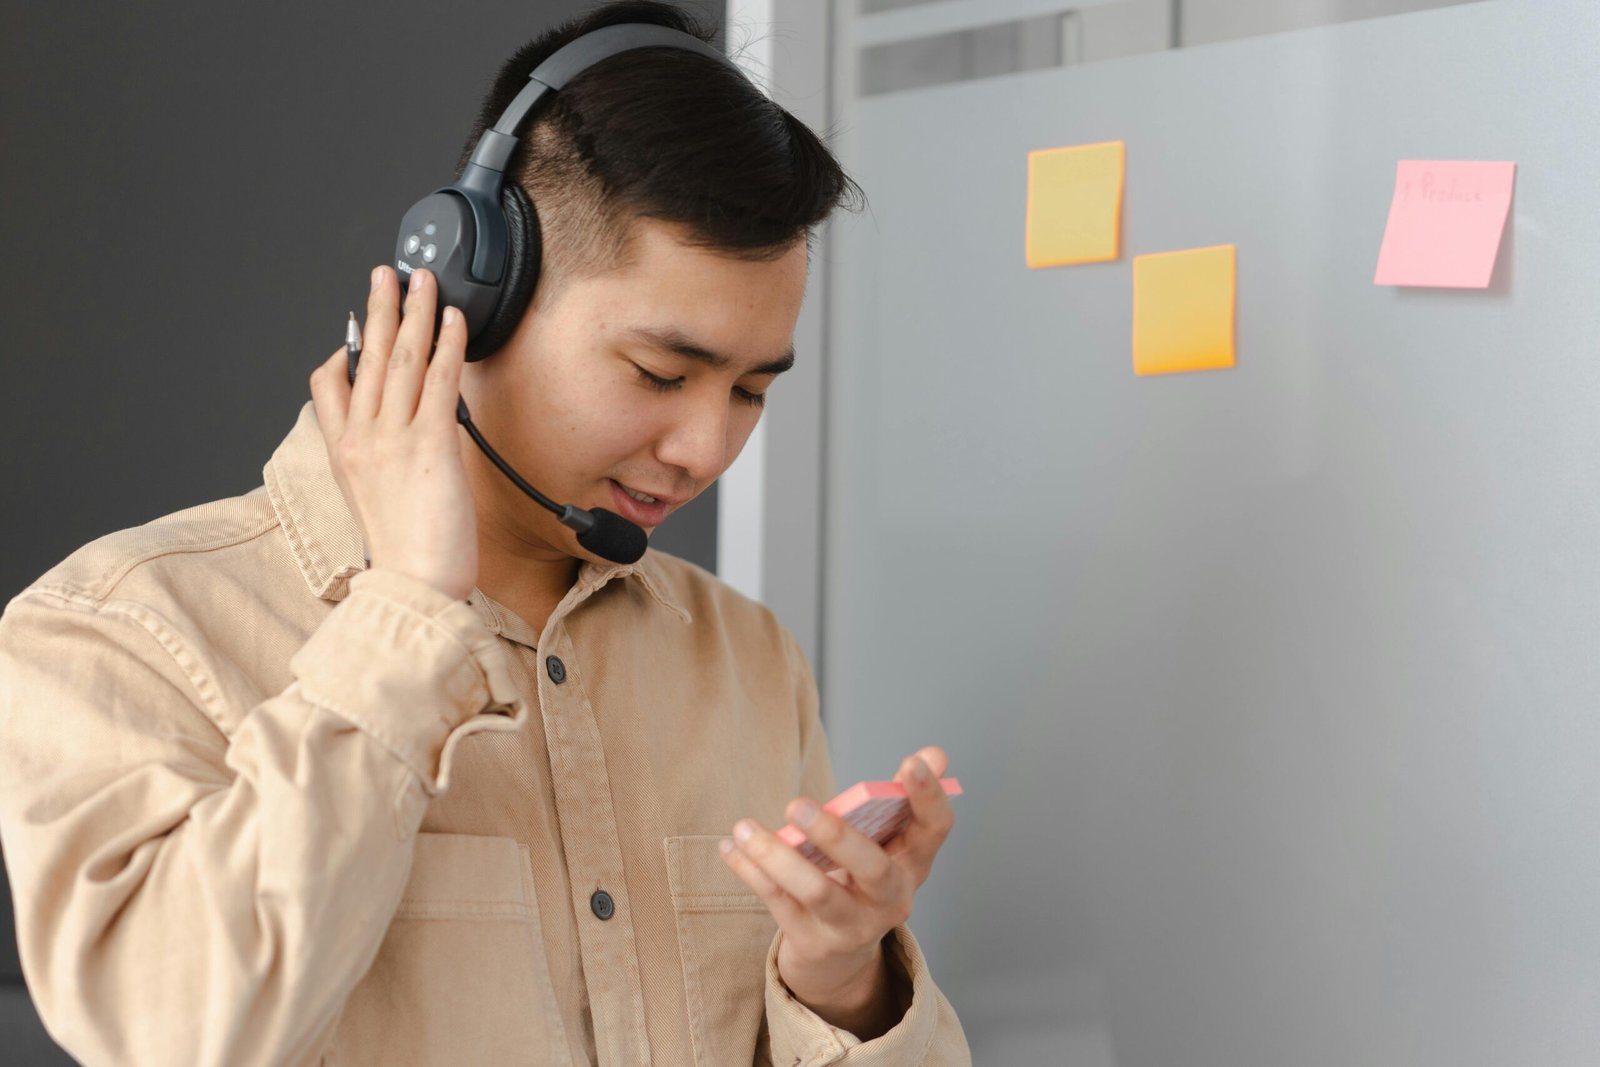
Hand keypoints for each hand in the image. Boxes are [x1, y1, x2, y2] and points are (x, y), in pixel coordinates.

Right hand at [309, 267, 477, 600]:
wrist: (415, 587)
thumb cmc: (407, 555)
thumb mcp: (375, 502)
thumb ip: (378, 460)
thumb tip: (399, 432)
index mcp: (343, 453)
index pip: (327, 386)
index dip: (342, 350)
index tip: (356, 326)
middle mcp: (362, 439)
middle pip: (366, 357)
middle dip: (379, 309)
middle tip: (388, 273)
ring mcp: (393, 439)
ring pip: (400, 359)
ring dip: (413, 312)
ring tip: (422, 279)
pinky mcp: (430, 445)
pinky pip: (438, 381)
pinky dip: (446, 345)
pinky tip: (454, 320)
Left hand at [719, 746, 955, 1037]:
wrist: (841, 951)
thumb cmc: (862, 877)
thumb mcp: (887, 843)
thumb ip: (900, 796)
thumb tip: (934, 753)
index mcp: (914, 863)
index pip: (934, 829)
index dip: (929, 796)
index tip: (912, 761)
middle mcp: (890, 899)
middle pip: (872, 868)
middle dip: (835, 835)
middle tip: (795, 805)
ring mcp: (853, 925)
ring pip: (818, 892)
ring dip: (777, 858)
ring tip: (744, 828)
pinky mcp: (815, 941)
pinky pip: (779, 904)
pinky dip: (752, 873)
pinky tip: (731, 847)